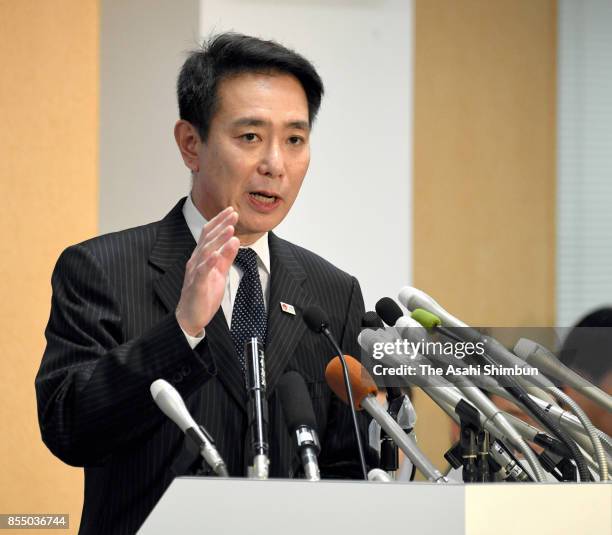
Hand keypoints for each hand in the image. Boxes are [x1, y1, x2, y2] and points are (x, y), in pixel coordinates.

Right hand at [176, 206, 239, 335]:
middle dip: (221, 225)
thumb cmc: (204, 294)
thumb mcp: (220, 272)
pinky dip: (209, 262)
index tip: (232, 211)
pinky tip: (216, 255)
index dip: (220, 222)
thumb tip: (235, 241)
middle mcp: (196, 261)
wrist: (190, 316)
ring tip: (230, 230)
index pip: (210, 234)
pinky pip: (202, 272)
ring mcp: (195, 272)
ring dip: (218, 240)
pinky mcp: (196, 285)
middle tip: (233, 214)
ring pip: (205, 252)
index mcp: (202, 257)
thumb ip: (226, 257)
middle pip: (207, 239)